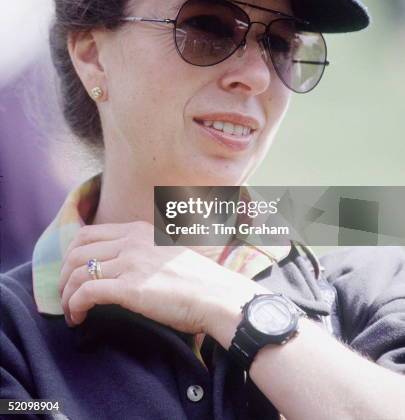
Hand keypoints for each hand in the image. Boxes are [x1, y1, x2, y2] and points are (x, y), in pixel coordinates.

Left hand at [59, 221, 261, 336]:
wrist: (218, 296)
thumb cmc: (198, 280)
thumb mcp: (168, 251)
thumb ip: (145, 249)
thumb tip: (125, 264)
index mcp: (138, 230)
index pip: (88, 233)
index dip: (72, 255)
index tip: (71, 274)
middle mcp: (131, 241)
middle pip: (76, 251)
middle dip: (63, 275)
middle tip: (65, 295)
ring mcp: (130, 262)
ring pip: (77, 273)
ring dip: (66, 295)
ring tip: (70, 312)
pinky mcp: (130, 288)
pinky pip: (86, 293)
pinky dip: (74, 306)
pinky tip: (78, 318)